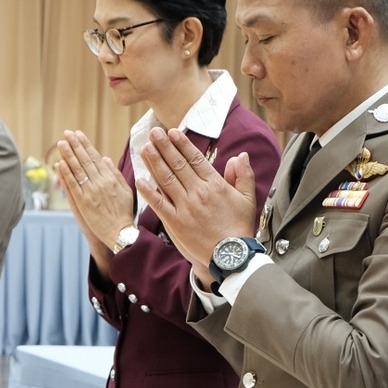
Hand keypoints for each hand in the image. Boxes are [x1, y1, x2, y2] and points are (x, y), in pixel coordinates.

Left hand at [55, 131, 134, 246]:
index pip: (95, 157)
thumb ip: (114, 174)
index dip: (86, 145)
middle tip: (66, 133)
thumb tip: (105, 158)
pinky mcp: (83, 202)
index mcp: (110, 178)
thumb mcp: (125, 190)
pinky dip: (66, 174)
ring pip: (78, 170)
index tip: (78, 134)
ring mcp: (91, 192)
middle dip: (75, 145)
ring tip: (61, 143)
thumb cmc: (124, 212)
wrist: (120, 232)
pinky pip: (73, 185)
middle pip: (85, 160)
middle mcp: (100, 182)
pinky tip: (60, 163)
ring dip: (68, 155)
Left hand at [133, 127, 256, 272]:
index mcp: (215, 185)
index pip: (195, 159)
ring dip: (154, 162)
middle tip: (154, 132)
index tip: (172, 132)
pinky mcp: (175, 222)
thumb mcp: (248, 199)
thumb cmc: (240, 227)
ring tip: (145, 147)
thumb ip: (243, 175)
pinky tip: (139, 180)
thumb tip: (240, 155)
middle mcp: (198, 192)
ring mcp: (185, 207)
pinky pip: (159, 204)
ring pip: (166, 180)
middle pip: (178, 165)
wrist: (232, 255)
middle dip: (164, 146)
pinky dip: (149, 191)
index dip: (182, 144)